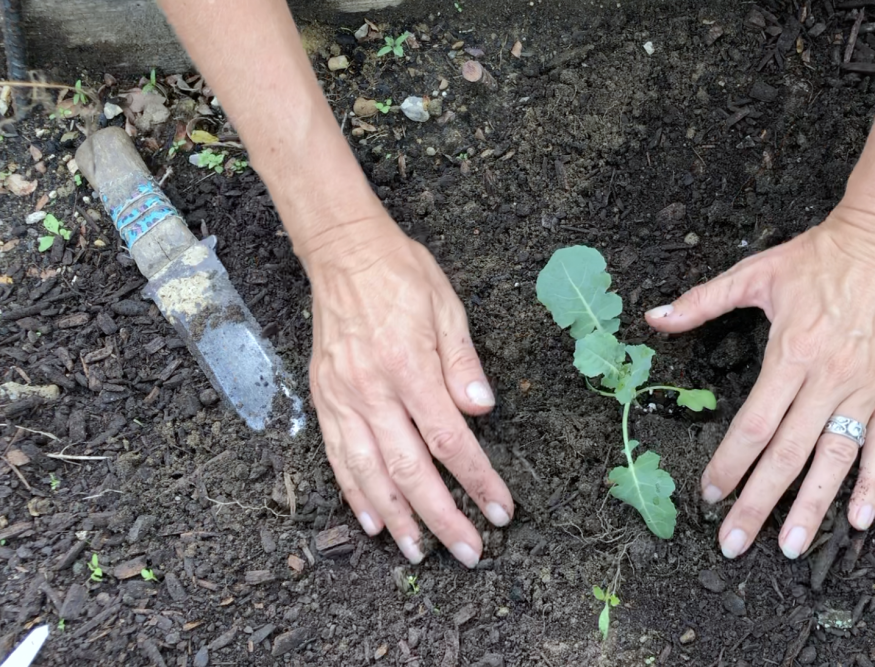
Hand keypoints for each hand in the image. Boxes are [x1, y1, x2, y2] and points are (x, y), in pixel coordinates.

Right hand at [302, 214, 512, 567]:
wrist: (342, 252)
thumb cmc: (401, 275)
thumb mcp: (447, 307)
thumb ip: (463, 363)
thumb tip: (483, 410)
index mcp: (409, 366)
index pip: (450, 440)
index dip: (477, 481)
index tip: (500, 511)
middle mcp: (371, 390)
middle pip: (410, 470)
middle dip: (442, 518)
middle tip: (468, 552)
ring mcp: (341, 398)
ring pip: (369, 474)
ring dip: (396, 520)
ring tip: (418, 552)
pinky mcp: (322, 400)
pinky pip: (338, 457)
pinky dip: (355, 495)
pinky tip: (371, 523)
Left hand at [644, 205, 874, 558]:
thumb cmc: (818, 256)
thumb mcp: (755, 272)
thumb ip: (703, 300)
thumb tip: (655, 318)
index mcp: (792, 352)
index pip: (755, 424)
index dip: (730, 463)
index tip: (710, 494)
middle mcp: (829, 377)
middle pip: (788, 453)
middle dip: (759, 502)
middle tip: (736, 543)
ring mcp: (866, 388)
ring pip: (836, 459)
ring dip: (813, 507)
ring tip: (791, 546)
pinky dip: (873, 484)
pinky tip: (858, 520)